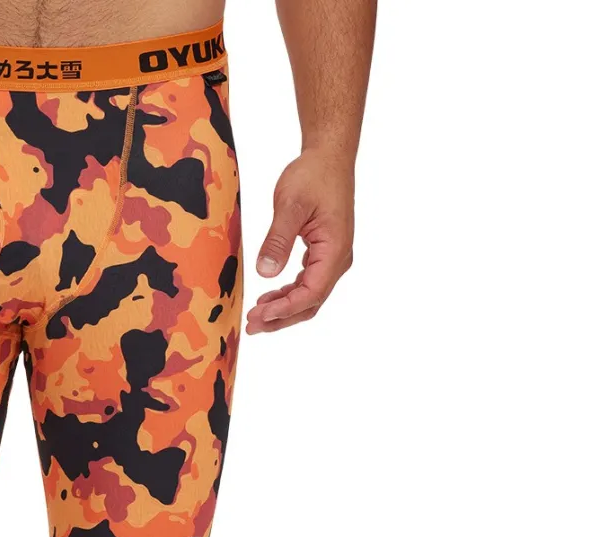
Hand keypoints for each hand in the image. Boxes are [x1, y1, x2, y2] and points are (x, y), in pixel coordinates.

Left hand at [245, 149, 354, 334]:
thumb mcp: (290, 205)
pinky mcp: (322, 254)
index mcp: (334, 250)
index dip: (284, 309)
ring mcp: (332, 258)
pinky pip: (306, 283)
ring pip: (308, 296)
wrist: (328, 157)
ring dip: (282, 310)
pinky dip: (287, 295)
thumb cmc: (313, 175)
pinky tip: (267, 299)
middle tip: (251, 326)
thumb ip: (278, 240)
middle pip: (310, 302)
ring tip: (255, 317)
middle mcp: (338, 259)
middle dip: (281, 318)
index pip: (311, 293)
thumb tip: (266, 273)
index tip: (259, 315)